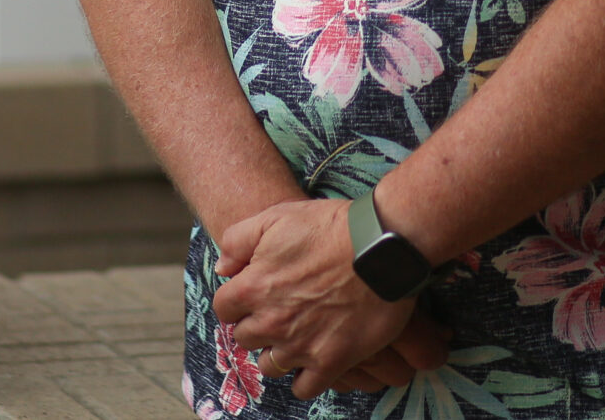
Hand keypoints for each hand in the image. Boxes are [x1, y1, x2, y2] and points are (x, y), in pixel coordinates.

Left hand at [213, 199, 449, 398]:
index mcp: (253, 288)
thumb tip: (223, 269)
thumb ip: (239, 240)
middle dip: (258, 325)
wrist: (381, 246)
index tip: (256, 294)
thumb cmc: (330, 227)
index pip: (224, 308)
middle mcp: (271, 322)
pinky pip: (304, 388)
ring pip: (270, 366)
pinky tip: (313, 359)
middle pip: (245, 338)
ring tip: (297, 335)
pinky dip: (305, 378)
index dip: (238, 300)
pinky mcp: (330, 362)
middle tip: (280, 312)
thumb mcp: (278, 216)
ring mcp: (300, 346)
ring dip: (278, 352)